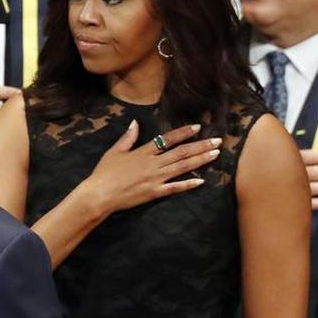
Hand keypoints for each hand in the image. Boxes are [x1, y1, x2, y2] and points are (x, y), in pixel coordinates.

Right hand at [80, 120, 221, 215]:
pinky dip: (188, 185)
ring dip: (200, 160)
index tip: (198, 127)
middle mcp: (153, 164)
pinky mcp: (154, 193)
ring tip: (215, 154)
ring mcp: (155, 179)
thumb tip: (134, 123)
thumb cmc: (104, 173)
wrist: (99, 194)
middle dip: (201, 146)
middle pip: (181, 152)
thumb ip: (127, 138)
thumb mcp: (114, 151)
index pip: (168, 139)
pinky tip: (201, 181)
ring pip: (182, 167)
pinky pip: (174, 188)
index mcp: (143, 152)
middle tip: (217, 141)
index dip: (184, 133)